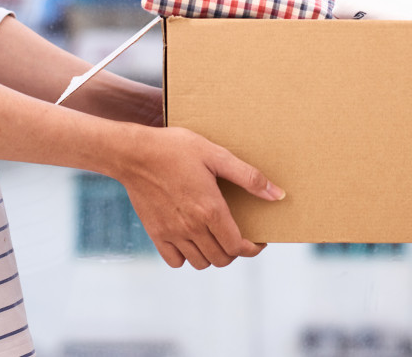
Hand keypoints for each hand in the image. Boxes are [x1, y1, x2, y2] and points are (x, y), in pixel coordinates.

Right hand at [115, 125, 284, 268]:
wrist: (133, 153)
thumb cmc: (176, 149)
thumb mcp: (217, 155)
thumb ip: (249, 177)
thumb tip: (278, 195)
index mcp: (210, 210)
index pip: (238, 247)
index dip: (253, 248)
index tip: (259, 241)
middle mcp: (192, 227)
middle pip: (221, 259)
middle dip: (235, 251)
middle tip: (238, 236)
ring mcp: (171, 233)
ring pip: (199, 263)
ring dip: (212, 255)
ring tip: (216, 237)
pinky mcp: (155, 233)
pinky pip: (174, 260)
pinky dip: (186, 256)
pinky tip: (191, 239)